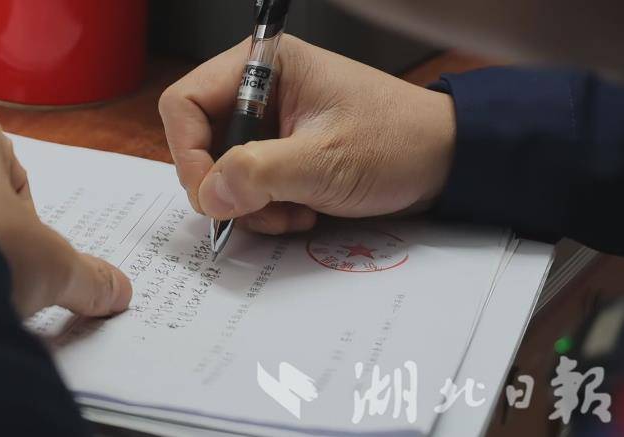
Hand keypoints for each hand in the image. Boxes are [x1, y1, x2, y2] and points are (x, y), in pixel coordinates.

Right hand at [159, 35, 455, 233]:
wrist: (443, 162)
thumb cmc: (397, 142)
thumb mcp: (325, 160)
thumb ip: (259, 173)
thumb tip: (209, 193)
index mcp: (265, 67)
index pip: (185, 102)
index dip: (188, 151)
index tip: (211, 193)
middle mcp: (260, 91)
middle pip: (198, 140)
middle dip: (224, 186)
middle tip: (255, 209)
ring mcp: (269, 124)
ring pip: (220, 171)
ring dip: (248, 204)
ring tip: (292, 212)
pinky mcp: (279, 153)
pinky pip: (246, 186)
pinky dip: (264, 209)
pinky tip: (301, 212)